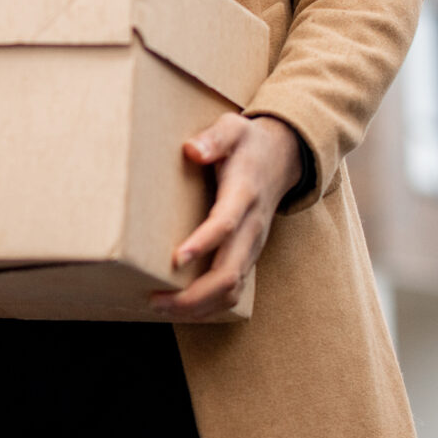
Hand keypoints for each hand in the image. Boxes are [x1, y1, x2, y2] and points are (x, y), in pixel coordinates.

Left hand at [159, 114, 305, 321]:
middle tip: (155, 299)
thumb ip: (214, 138)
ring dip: (197, 306)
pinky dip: (207, 307)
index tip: (177, 258)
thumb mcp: (232, 128)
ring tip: (160, 307)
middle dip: (193, 294)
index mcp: (244, 195)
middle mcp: (251, 228)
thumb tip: (191, 150)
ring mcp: (251, 246)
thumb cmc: (248, 143)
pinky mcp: (247, 256)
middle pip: (229, 272)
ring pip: (231, 290)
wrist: (283, 157)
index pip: (226, 224)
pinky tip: (180, 309)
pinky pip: (232, 291)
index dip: (203, 243)